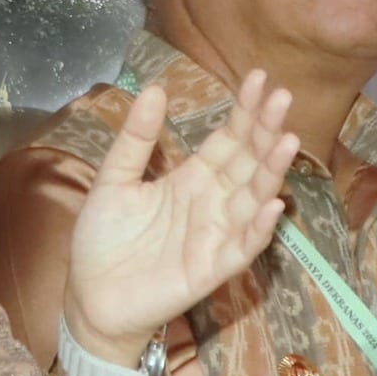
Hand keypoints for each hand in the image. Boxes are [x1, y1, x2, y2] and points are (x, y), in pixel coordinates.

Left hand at [62, 72, 295, 364]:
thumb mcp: (114, 180)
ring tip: (287, 141)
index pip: (228, 140)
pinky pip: (243, 247)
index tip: (258, 78)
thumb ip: (136, 140)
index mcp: (192, 179)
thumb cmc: (103, 240)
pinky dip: (259, 229)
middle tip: (282, 96)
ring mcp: (216, 236)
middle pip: (248, 162)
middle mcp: (213, 203)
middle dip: (266, 130)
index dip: (244, 111)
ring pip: (253, 199)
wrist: (89, 297)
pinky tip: (273, 204)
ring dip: (272, 171)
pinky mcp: (211, 269)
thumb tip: (155, 89)